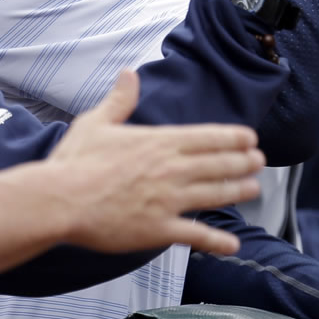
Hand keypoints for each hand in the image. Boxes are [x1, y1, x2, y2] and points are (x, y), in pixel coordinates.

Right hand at [49, 71, 264, 256]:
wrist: (60, 200)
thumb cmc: (75, 161)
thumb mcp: (97, 122)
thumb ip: (120, 99)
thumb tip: (128, 74)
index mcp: (161, 142)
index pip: (208, 137)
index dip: (233, 138)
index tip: (250, 139)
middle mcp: (172, 169)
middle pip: (219, 164)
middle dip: (243, 163)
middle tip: (259, 162)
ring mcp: (168, 200)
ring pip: (214, 194)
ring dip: (238, 191)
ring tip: (253, 189)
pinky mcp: (159, 229)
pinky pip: (196, 235)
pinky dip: (217, 241)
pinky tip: (233, 244)